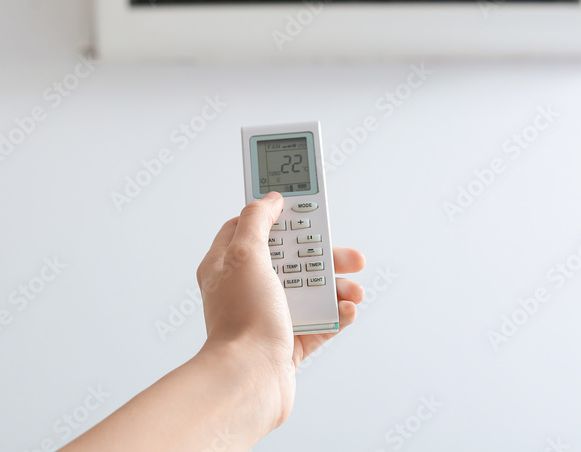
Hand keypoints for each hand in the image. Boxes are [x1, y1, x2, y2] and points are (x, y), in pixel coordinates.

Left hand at [196, 192, 365, 431]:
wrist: (249, 380)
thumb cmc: (242, 321)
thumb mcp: (245, 255)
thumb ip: (257, 221)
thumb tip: (268, 199)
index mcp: (226, 265)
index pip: (250, 227)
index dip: (279, 215)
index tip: (304, 208)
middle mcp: (245, 289)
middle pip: (290, 258)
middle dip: (323, 255)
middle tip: (348, 255)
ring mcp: (267, 315)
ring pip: (309, 290)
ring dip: (336, 287)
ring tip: (354, 290)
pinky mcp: (287, 342)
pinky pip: (319, 322)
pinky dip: (336, 315)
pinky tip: (345, 311)